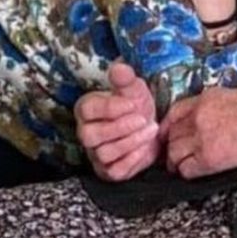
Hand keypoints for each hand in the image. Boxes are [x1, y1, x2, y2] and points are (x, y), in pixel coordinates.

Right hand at [75, 62, 159, 180]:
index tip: (132, 103)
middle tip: (143, 119)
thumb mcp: (133, 88)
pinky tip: (146, 147)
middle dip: (121, 127)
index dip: (110, 108)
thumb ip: (125, 78)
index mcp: (87, 109)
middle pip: (91, 135)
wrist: (150, 126)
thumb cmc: (136, 105)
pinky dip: (133, 159)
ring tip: (150, 130)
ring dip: (132, 142)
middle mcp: (86, 132)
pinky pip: (115, 170)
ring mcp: (96, 153)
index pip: (87, 110)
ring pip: (105, 153)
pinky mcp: (109, 170)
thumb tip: (119, 66)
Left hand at [160, 86, 236, 178]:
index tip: (167, 133)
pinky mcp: (209, 158)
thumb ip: (219, 104)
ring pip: (174, 152)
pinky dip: (186, 172)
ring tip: (178, 166)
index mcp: (206, 99)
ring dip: (176, 161)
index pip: (174, 112)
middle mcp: (198, 117)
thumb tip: (217, 113)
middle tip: (173, 153)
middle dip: (171, 144)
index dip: (167, 125)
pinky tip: (192, 172)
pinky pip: (187, 169)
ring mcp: (202, 138)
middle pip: (172, 133)